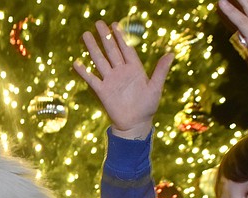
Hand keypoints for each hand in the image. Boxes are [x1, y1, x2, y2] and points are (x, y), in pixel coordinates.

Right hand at [73, 21, 173, 139]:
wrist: (135, 124)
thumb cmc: (148, 107)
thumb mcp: (156, 88)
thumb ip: (161, 70)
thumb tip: (171, 53)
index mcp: (134, 69)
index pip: (126, 49)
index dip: (120, 36)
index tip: (114, 24)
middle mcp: (121, 72)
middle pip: (111, 51)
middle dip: (105, 37)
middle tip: (98, 23)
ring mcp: (111, 81)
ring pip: (100, 61)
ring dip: (93, 49)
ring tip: (86, 35)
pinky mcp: (103, 91)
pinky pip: (92, 79)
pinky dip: (84, 72)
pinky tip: (77, 63)